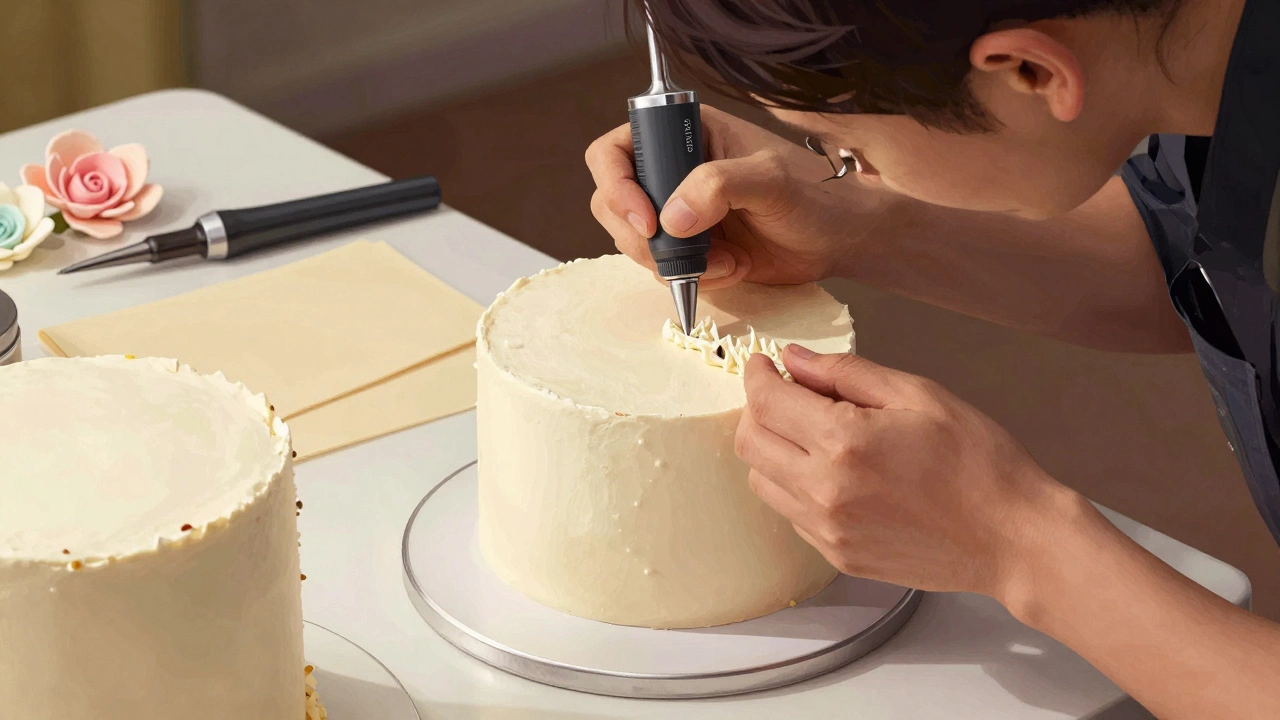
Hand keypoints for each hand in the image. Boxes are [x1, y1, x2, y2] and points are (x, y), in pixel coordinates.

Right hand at [585, 105, 897, 288]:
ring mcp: (678, 212)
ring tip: (727, 261)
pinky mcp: (690, 248)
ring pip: (636, 243)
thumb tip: (670, 219)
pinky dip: (693, 279)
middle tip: (683, 255)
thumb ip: (719, 186)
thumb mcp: (771, 181)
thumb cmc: (813, 196)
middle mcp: (673, 171)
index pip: (615, 151)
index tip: (648, 221)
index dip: (617, 186)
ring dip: (675, 264)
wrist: (839, 239)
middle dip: (644, 239)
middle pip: (613, 204)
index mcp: (686, 135)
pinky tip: (733, 269)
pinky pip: (664, 271)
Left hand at [734, 347, 1077, 600]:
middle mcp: (825, 490)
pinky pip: (791, 514)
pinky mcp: (838, 556)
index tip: (764, 363)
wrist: (1012, 538)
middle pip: (751, 443)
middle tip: (788, 394)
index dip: (757, 375)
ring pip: (763, 481)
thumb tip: (795, 358)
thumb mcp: (919, 394)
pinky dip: (797, 486)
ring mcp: (828, 529)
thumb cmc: (979, 463)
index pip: (765, 402)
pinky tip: (835, 472)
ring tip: (813, 434)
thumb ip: (848, 373)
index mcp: (844, 442)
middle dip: (759, 409)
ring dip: (774, 450)